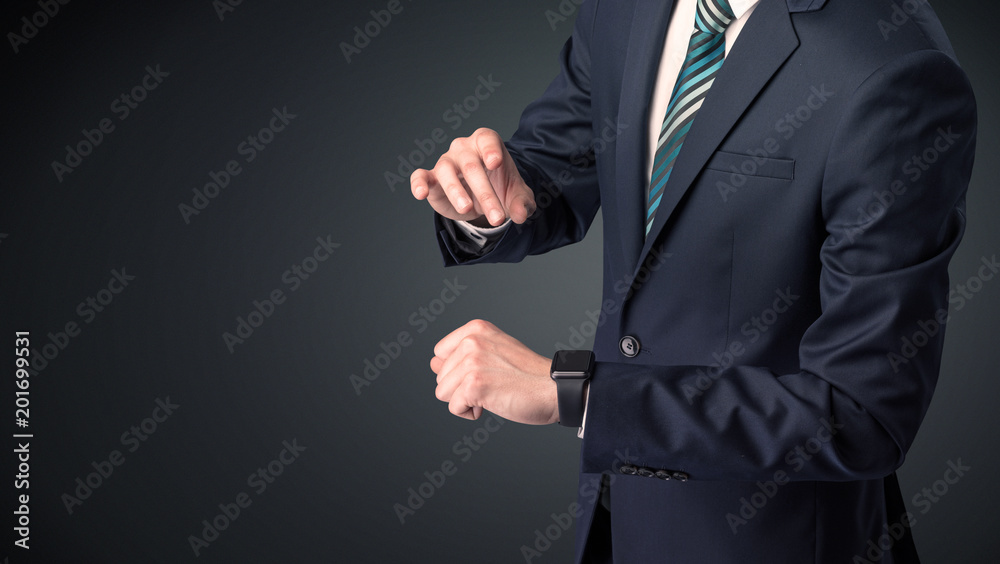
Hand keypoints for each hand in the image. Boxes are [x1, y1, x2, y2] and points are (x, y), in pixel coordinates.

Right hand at [411, 128, 535, 225]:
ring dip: (456, 191)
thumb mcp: (516, 195)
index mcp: (486, 143)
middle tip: (496, 216)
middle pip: (471, 165)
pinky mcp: (432, 179)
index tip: (495, 163)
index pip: (486, 139)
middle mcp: (464, 149)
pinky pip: (421, 176)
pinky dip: (419, 183)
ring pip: (447, 171)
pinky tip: (421, 194)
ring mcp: (446, 162)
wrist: (484, 198)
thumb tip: (521, 215)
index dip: (490, 149)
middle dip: (485, 193)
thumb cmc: (501, 187)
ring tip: (467, 209)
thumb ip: (522, 203)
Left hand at [431, 320, 556, 424]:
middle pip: (440, 376)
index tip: (485, 372)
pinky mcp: (474, 384)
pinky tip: (492, 403)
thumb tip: (433, 363)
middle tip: (494, 384)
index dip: (457, 371)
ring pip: (443, 393)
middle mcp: (471, 340)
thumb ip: (461, 356)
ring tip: (492, 393)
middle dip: (461, 387)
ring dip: (465, 400)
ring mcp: (472, 362)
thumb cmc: (528, 375)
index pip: (440, 354)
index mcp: (475, 329)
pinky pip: (454, 407)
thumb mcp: (494, 353)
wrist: (554, 389)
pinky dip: (470, 413)